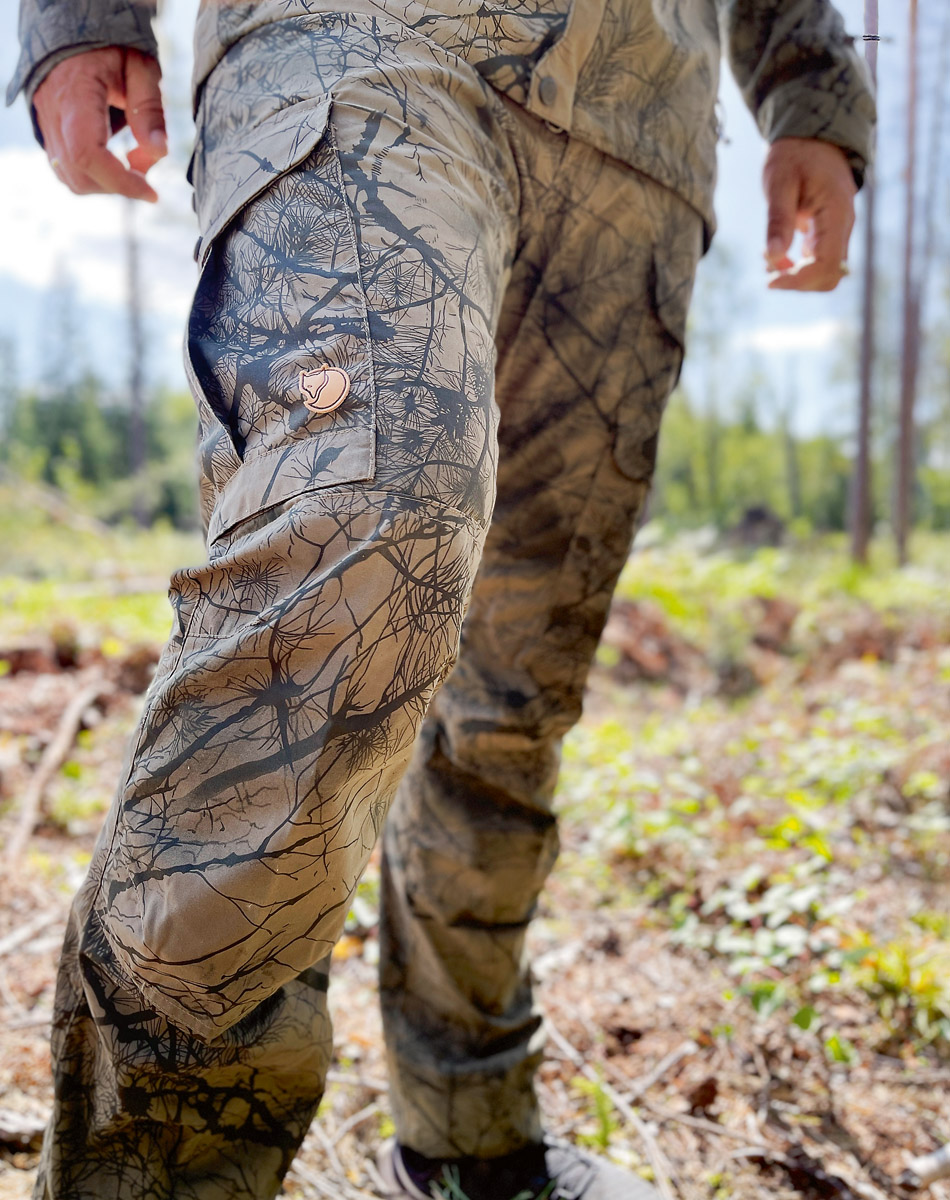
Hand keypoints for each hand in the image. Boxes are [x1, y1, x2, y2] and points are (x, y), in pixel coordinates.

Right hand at [33, 47, 166, 202]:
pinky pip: (67, 168)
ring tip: (135, 160)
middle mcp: (53, 113)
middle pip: (79, 174)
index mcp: (75, 93)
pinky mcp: (49, 133)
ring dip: (108, 182)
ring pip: (71, 177)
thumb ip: (150, 109)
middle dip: (118, 185)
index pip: (88, 153)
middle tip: (147, 167)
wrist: (74, 32)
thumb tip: (159, 152)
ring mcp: (46, 125)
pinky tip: (117, 157)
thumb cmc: (110, 46)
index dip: (120, 182)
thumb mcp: (140, 66)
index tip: (151, 192)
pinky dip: (96, 175)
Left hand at [762, 137, 856, 291]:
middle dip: (797, 281)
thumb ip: (778, 219)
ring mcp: (838, 232)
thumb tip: (773, 257)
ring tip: (768, 259)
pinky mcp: (828, 234)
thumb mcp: (779, 183)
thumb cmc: (793, 156)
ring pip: (824, 273)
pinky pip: (818, 262)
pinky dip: (796, 267)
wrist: (810, 138)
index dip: (798, 280)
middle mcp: (843, 227)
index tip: (769, 281)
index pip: (826, 266)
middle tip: (767, 268)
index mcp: (836, 214)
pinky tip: (775, 254)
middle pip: (829, 277)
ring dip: (796, 275)